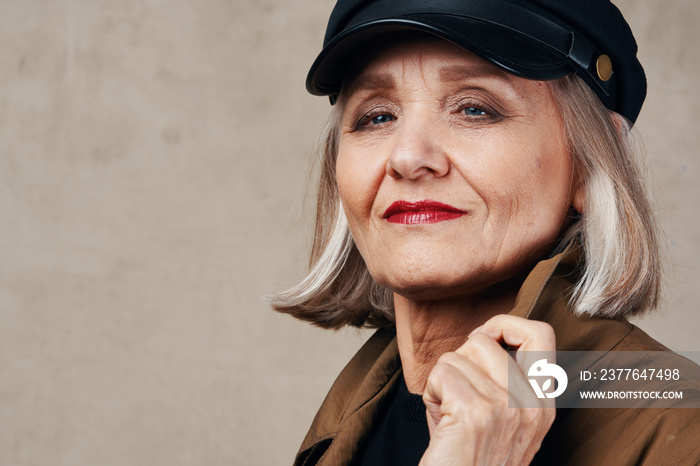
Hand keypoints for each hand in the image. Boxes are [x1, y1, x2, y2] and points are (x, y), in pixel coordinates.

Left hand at [419, 315, 555, 465]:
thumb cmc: (468, 458)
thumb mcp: (500, 418)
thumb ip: (502, 378)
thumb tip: (482, 335)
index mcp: (543, 404)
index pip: (540, 333)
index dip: (504, 325)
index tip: (482, 341)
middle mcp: (532, 405)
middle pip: (486, 338)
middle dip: (461, 356)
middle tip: (456, 385)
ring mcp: (507, 408)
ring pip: (458, 354)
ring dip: (443, 380)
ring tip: (449, 412)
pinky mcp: (477, 413)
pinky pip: (441, 372)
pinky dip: (431, 393)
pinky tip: (441, 422)